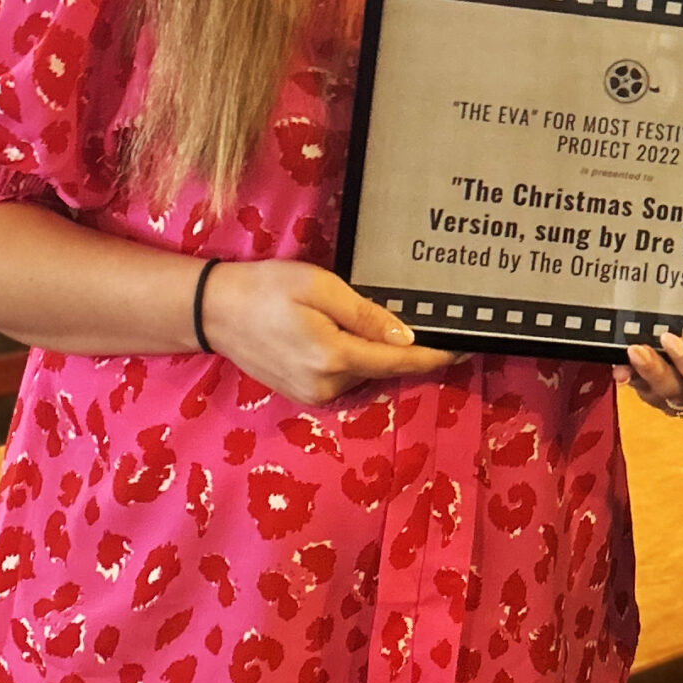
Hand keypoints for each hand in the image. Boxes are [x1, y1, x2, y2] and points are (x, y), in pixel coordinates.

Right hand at [198, 260, 462, 404]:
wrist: (216, 311)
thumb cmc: (268, 289)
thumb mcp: (320, 287)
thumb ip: (365, 315)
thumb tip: (406, 338)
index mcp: (334, 358)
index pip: (397, 362)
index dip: (435, 356)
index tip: (466, 349)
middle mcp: (326, 386)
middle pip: (384, 371)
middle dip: (413, 354)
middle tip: (443, 329)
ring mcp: (312, 395)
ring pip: (365, 376)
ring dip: (385, 358)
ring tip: (406, 331)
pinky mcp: (303, 394)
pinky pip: (345, 379)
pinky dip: (362, 363)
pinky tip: (366, 341)